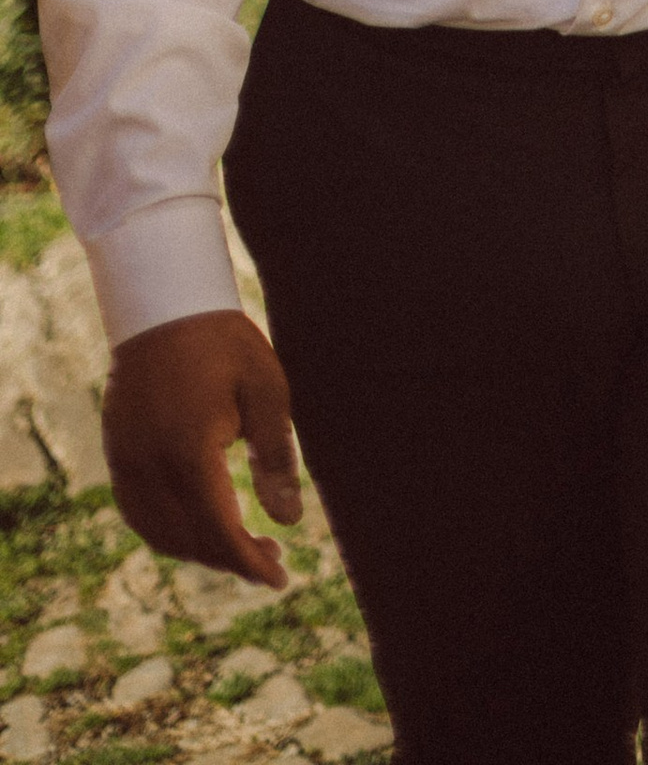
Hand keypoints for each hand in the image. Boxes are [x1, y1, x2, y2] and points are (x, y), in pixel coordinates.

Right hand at [103, 308, 301, 586]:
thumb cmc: (224, 344)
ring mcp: (127, 464)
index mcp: (190, 454)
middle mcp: (150, 468)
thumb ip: (277, 457)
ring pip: (161, 535)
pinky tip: (201, 524)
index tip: (280, 580)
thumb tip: (290, 521)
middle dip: (231, 559)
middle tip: (273, 557)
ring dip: (200, 550)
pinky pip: (140, 515)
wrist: (164, 306)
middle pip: (190, 541)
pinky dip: (171, 532)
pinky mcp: (118, 455)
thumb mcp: (266, 390)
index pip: (218, 532)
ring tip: (242, 544)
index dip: (248, 563)